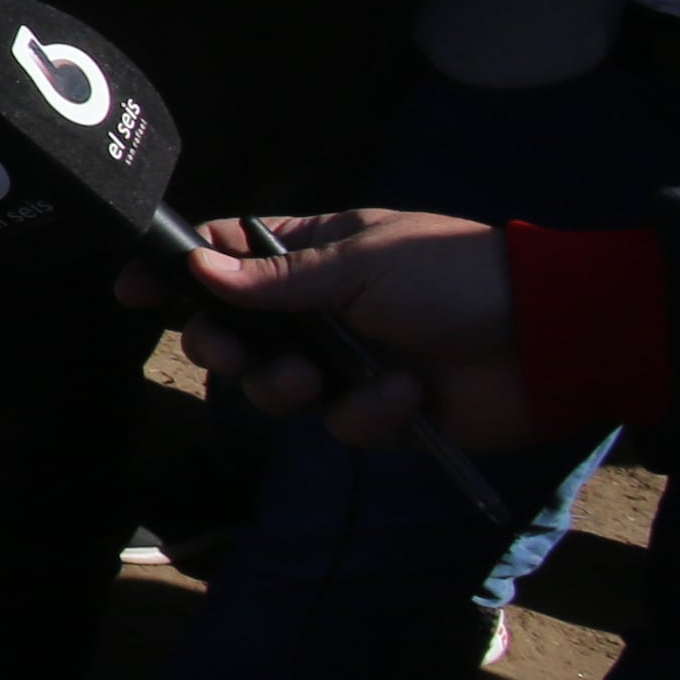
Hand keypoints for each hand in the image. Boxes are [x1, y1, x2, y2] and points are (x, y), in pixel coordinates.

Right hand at [154, 210, 535, 454]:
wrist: (548, 340)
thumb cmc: (454, 276)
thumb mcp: (359, 263)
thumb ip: (273, 279)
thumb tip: (195, 267)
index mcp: (312, 253)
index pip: (224, 256)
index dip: (175, 274)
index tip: (132, 294)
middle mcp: (319, 310)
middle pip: (233, 335)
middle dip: (225, 349)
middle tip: (235, 353)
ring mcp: (348, 362)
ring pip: (276, 391)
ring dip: (292, 389)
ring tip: (326, 381)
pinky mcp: (380, 412)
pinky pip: (341, 425)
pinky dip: (369, 413)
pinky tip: (407, 395)